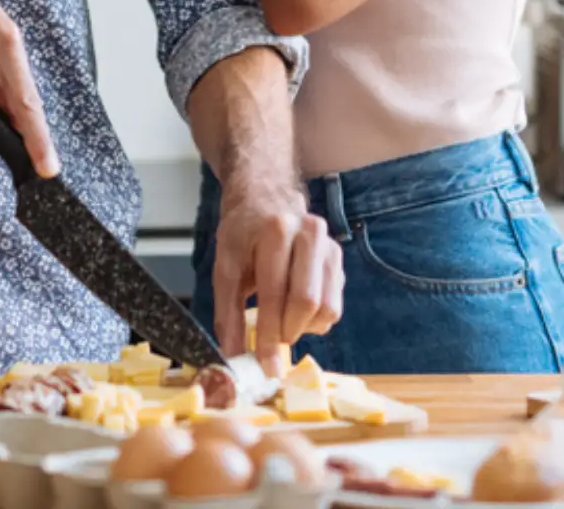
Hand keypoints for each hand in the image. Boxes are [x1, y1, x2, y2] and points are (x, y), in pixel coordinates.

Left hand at [211, 183, 343, 370]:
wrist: (266, 198)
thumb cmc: (243, 234)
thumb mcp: (225, 267)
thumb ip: (228, 312)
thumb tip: (233, 356)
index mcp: (275, 231)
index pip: (275, 293)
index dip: (269, 334)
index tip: (264, 365)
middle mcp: (308, 233)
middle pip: (307, 301)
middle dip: (288, 332)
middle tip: (272, 344)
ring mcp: (329, 245)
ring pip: (327, 307)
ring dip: (303, 328)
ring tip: (281, 323)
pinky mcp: (338, 259)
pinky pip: (334, 305)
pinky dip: (314, 320)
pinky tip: (294, 310)